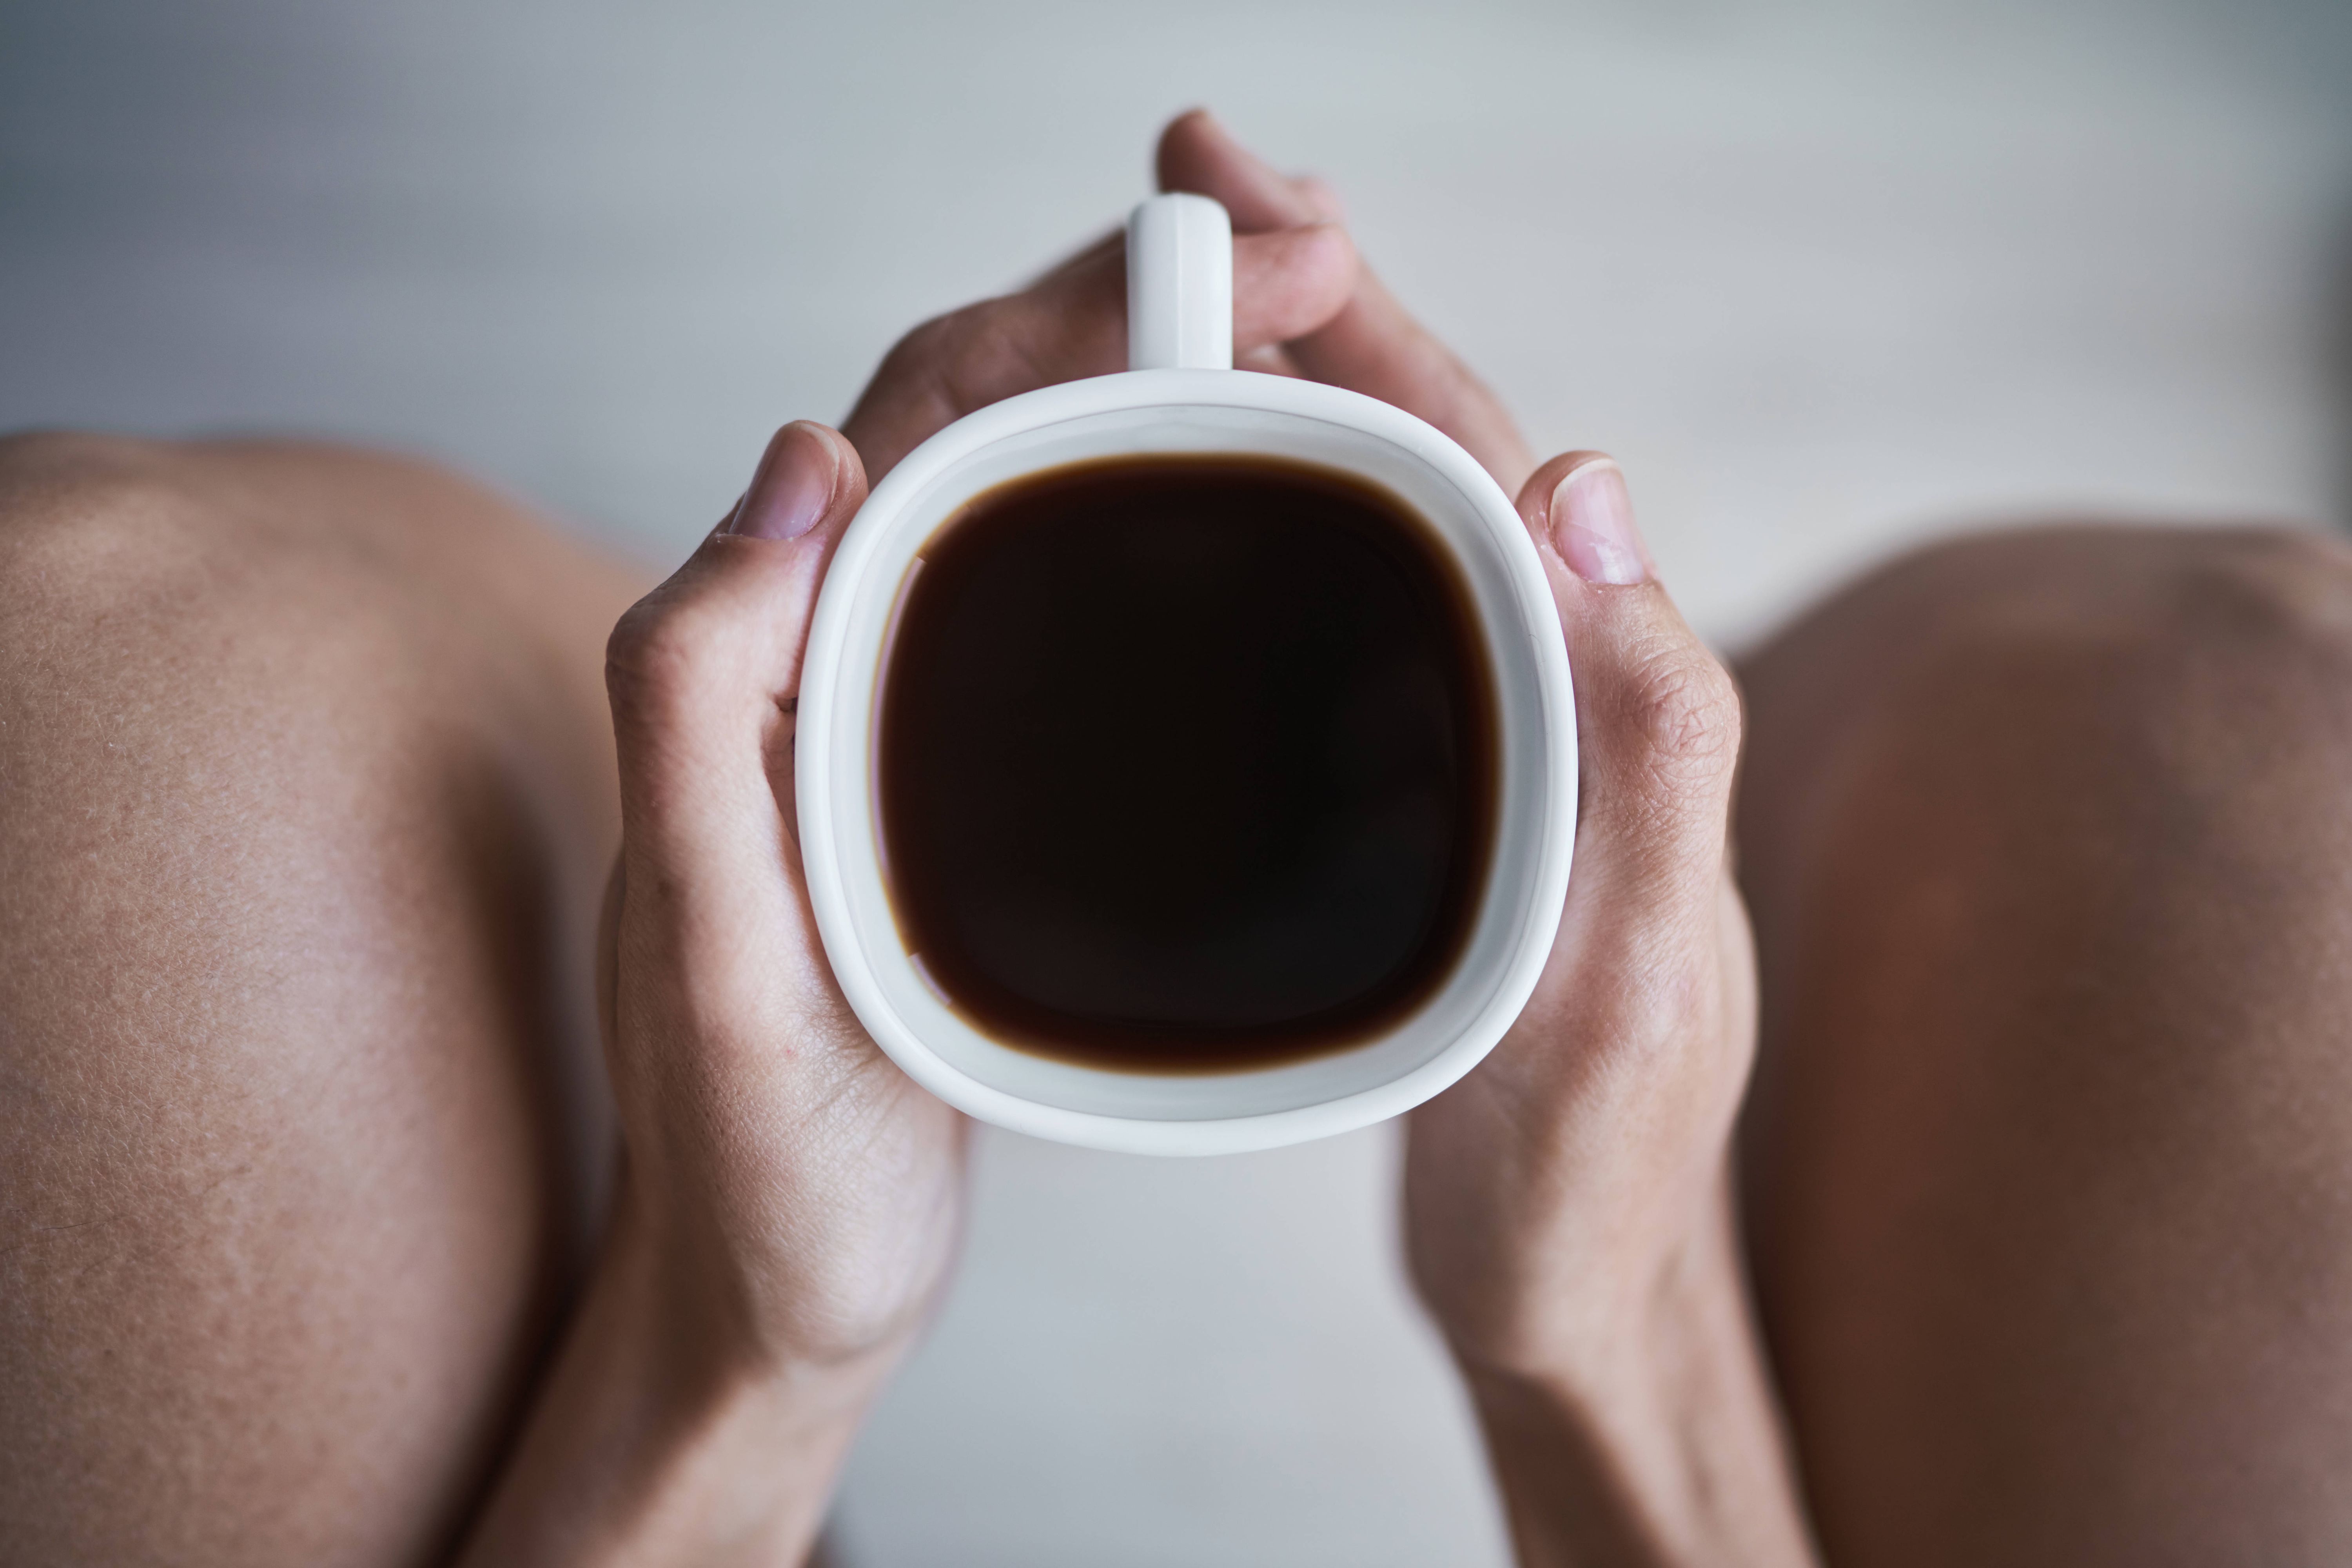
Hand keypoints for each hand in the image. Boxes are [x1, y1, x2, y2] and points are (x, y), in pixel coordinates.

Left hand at [455, 113, 1366, 1564]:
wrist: (784, 1293)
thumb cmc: (752, 1155)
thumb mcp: (713, 957)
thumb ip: (702, 709)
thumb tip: (794, 461)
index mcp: (778, 670)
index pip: (928, 413)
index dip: (1077, 306)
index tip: (1252, 268)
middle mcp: (840, 666)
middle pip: (993, 416)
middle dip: (1146, 310)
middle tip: (1324, 270)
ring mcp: (920, 719)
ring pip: (1041, 497)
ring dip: (1168, 397)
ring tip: (1319, 357)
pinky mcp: (982, 789)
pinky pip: (1069, 609)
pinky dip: (1166, 529)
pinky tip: (1260, 535)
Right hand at [1154, 110, 1816, 1565]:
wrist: (1575, 1288)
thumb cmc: (1600, 1166)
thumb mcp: (1636, 986)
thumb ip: (1653, 751)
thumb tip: (1584, 483)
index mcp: (1586, 707)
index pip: (1462, 458)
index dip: (1346, 310)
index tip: (1224, 187)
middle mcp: (1537, 701)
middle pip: (1411, 458)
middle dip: (1289, 311)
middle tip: (1161, 197)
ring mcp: (1473, 750)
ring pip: (1367, 533)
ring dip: (1266, 409)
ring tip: (1147, 326)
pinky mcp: (1421, 812)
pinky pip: (1340, 640)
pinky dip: (1262, 549)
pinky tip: (1181, 532)